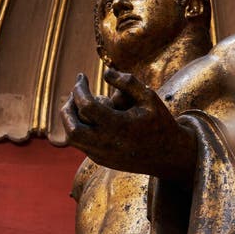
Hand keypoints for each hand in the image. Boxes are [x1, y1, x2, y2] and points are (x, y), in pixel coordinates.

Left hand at [61, 69, 195, 182]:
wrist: (168, 156)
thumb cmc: (159, 122)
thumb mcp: (150, 97)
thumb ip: (128, 82)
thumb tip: (105, 73)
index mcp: (119, 127)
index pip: (86, 106)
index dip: (79, 88)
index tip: (81, 76)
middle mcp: (108, 144)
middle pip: (72, 127)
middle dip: (67, 107)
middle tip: (73, 93)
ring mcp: (102, 155)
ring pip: (72, 138)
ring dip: (69, 119)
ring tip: (76, 104)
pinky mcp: (101, 160)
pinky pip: (81, 143)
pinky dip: (78, 127)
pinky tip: (88, 116)